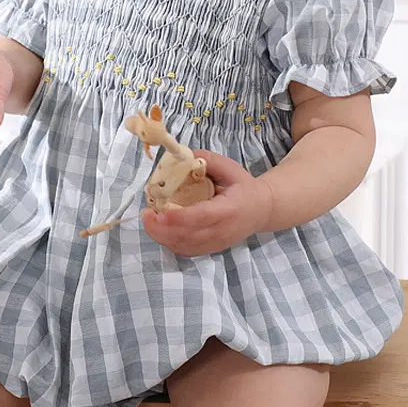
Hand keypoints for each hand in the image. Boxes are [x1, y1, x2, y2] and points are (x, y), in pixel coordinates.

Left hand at [141, 151, 273, 255]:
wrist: (262, 209)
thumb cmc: (243, 186)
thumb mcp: (229, 167)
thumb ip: (207, 160)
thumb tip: (182, 156)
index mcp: (229, 209)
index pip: (202, 217)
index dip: (179, 218)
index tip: (159, 212)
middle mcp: (222, 231)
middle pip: (189, 236)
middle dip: (162, 229)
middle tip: (146, 213)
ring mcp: (216, 243)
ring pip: (184, 246)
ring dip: (162, 235)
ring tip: (148, 218)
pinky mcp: (210, 249)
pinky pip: (186, 251)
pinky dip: (169, 242)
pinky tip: (159, 228)